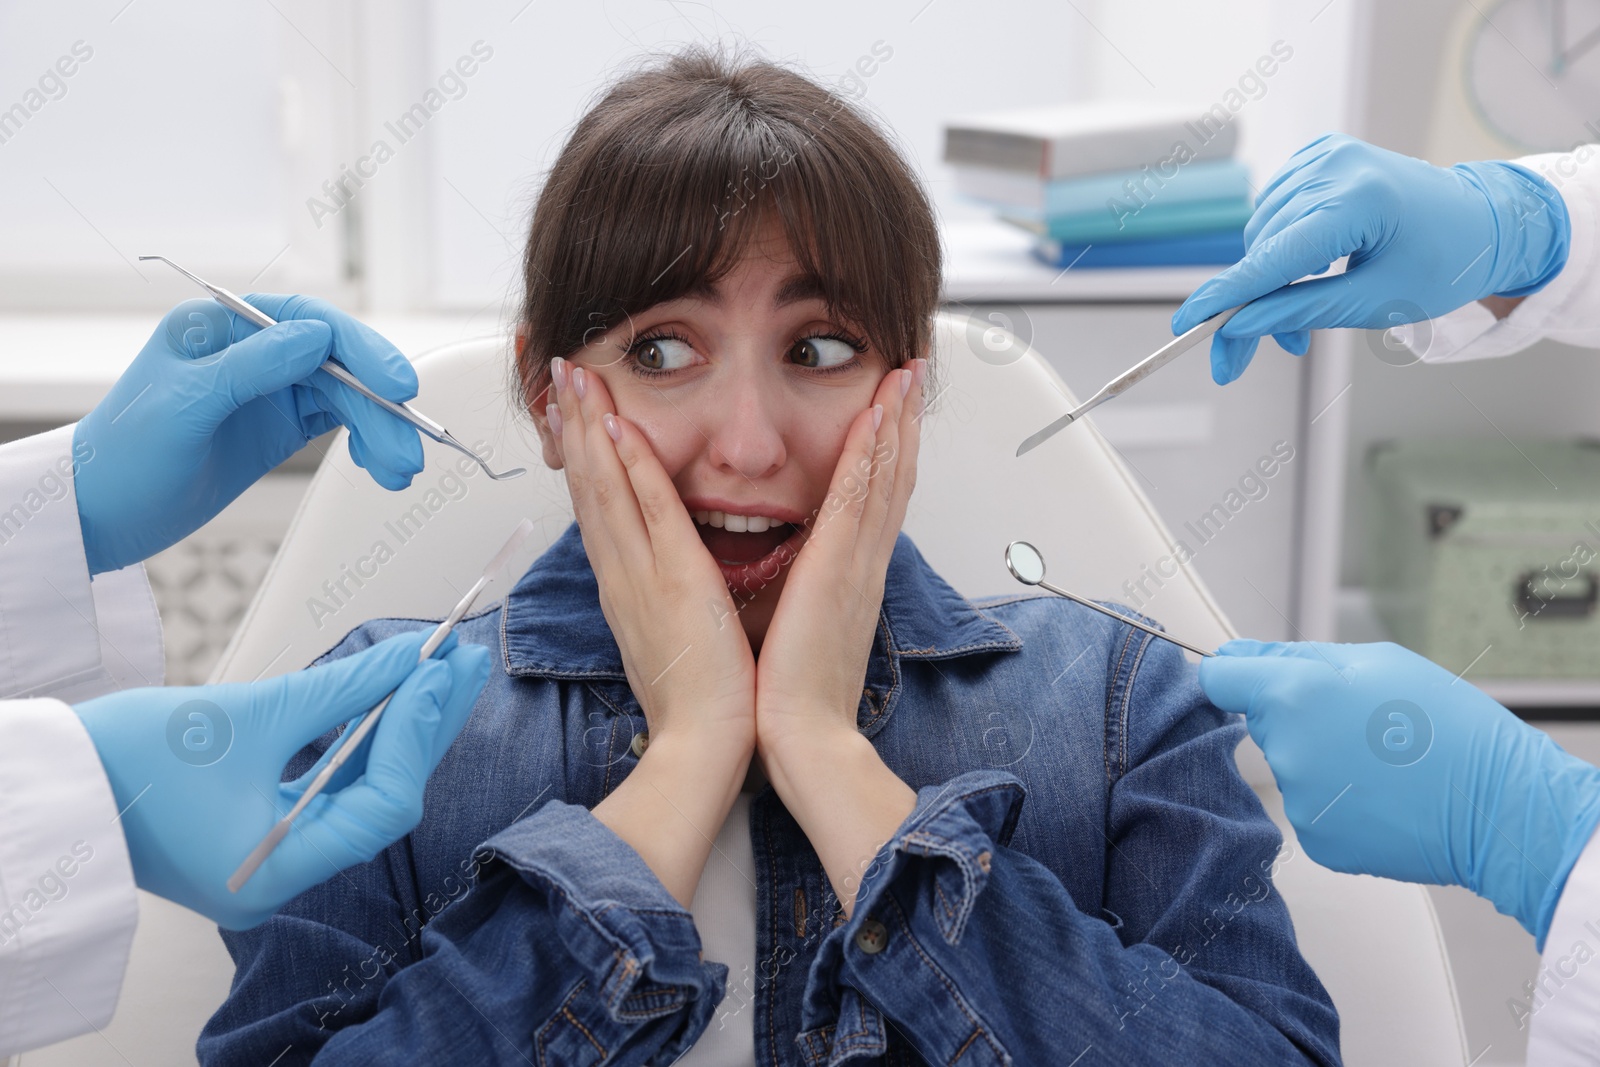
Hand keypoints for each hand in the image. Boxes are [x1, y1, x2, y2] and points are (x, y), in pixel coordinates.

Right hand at [71, 631, 489, 928]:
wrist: (50, 783)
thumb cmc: (126, 757)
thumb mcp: (248, 716)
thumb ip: (343, 690)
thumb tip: (415, 659)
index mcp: (274, 873)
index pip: (383, 806)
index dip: (416, 736)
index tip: (438, 673)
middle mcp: (282, 878)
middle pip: (384, 799)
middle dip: (427, 726)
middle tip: (465, 662)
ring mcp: (274, 857)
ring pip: (364, 791)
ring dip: (404, 729)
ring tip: (444, 670)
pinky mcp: (263, 832)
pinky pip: (334, 789)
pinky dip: (364, 742)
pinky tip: (396, 698)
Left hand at [73, 294, 426, 573]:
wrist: (102, 515)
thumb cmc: (122, 457)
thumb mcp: (183, 406)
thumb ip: (250, 368)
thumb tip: (316, 338)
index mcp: (221, 326)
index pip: (310, 322)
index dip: (361, 350)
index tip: (396, 385)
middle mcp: (252, 350)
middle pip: (339, 363)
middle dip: (380, 405)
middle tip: (408, 445)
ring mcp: (270, 388)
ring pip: (347, 397)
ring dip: (380, 430)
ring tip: (398, 470)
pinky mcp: (281, 425)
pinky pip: (340, 424)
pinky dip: (366, 443)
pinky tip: (379, 466)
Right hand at [545, 356, 756, 752]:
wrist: (703, 746)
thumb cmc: (699, 704)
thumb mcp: (671, 638)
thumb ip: (663, 602)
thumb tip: (664, 582)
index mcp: (626, 589)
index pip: (597, 508)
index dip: (581, 457)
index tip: (571, 414)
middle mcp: (622, 575)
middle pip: (588, 486)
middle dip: (572, 425)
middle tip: (560, 372)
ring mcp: (641, 575)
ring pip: (606, 486)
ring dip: (589, 427)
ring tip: (575, 377)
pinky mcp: (674, 580)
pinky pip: (648, 511)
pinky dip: (630, 467)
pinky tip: (617, 427)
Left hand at [754, 358, 925, 758]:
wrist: (802, 738)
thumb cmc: (794, 699)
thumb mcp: (806, 633)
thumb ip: (810, 597)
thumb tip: (802, 578)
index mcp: (852, 579)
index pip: (877, 501)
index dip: (891, 452)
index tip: (894, 410)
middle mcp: (863, 565)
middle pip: (893, 478)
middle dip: (904, 423)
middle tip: (913, 373)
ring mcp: (856, 564)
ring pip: (883, 477)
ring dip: (895, 422)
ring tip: (904, 375)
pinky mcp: (837, 570)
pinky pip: (858, 499)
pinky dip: (871, 454)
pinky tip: (877, 417)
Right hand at [1172, 133, 1570, 383]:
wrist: (1481, 219)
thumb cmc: (1442, 263)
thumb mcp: (1375, 303)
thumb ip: (1300, 313)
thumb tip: (1239, 328)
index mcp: (1360, 201)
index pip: (1274, 258)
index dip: (1225, 297)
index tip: (1186, 326)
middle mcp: (1336, 166)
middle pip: (1261, 249)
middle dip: (1257, 305)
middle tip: (1279, 351)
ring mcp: (1325, 154)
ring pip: (1261, 233)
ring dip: (1270, 279)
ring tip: (1305, 309)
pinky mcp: (1319, 153)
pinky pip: (1273, 210)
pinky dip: (1281, 244)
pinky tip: (1312, 261)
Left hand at [1200, 639, 1599, 943]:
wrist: (1498, 806)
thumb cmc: (1447, 725)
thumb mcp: (1377, 662)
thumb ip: (1295, 656)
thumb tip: (1239, 656)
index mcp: (1292, 694)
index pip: (1219, 679)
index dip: (1237, 676)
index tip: (1252, 680)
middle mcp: (1284, 750)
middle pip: (1263, 724)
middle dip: (1297, 718)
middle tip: (1360, 723)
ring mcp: (1299, 801)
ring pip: (1291, 768)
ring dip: (1320, 762)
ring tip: (1380, 762)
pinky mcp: (1316, 841)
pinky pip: (1312, 808)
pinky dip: (1339, 802)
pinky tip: (1381, 796)